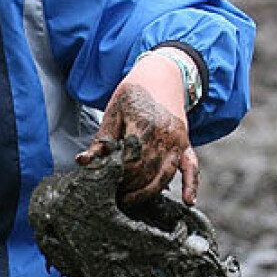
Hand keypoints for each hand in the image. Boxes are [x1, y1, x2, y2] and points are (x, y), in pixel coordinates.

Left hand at [76, 55, 198, 206]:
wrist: (164, 74)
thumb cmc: (134, 93)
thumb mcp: (113, 111)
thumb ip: (102, 140)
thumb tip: (84, 161)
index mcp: (144, 125)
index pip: (130, 162)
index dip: (117, 178)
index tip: (105, 186)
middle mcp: (165, 135)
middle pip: (147, 173)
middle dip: (130, 189)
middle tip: (114, 197)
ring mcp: (179, 141)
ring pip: (165, 175)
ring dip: (149, 192)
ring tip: (131, 201)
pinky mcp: (187, 143)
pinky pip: (193, 167)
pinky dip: (192, 185)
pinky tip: (188, 202)